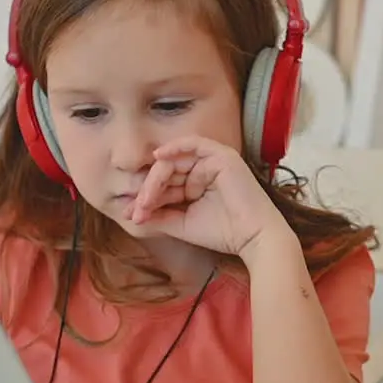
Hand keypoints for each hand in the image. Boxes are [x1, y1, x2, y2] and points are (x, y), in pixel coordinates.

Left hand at [127, 135, 290, 257]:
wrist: (253, 239)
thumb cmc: (224, 233)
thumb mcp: (182, 224)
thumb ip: (158, 216)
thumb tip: (129, 213)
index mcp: (198, 184)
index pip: (166, 183)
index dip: (147, 197)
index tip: (133, 216)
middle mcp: (205, 169)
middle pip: (167, 171)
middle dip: (148, 190)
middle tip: (137, 209)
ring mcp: (214, 161)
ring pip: (174, 161)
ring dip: (156, 179)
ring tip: (146, 200)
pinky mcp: (222, 156)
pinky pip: (194, 143)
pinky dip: (175, 146)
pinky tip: (157, 157)